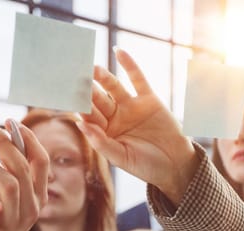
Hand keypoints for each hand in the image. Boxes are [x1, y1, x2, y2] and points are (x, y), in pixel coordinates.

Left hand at [0, 117, 48, 230]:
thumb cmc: (1, 218)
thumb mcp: (14, 196)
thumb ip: (15, 171)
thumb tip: (7, 136)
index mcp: (39, 195)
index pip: (41, 160)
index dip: (27, 138)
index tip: (9, 121)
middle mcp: (32, 207)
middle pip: (20, 166)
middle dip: (2, 140)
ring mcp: (14, 221)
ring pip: (7, 183)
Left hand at [78, 48, 199, 205]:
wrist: (176, 165)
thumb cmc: (146, 166)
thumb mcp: (121, 158)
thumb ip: (101, 142)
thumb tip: (80, 124)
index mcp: (105, 132)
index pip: (89, 116)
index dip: (79, 106)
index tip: (67, 95)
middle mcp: (115, 117)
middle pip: (98, 100)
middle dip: (87, 89)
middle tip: (75, 75)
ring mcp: (131, 106)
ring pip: (114, 88)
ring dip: (103, 77)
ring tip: (93, 68)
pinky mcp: (148, 99)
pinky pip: (137, 79)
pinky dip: (129, 65)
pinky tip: (118, 52)